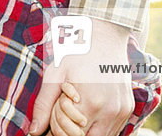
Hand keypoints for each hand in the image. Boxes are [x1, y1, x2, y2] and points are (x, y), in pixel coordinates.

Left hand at [30, 18, 133, 135]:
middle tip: (64, 109)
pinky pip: (113, 130)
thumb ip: (44, 105)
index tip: (55, 108)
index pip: (69, 134)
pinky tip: (89, 108)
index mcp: (91, 102)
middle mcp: (110, 110)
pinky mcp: (128, 109)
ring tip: (77, 107)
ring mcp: (122, 111)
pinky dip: (99, 126)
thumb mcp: (55, 75)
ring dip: (86, 130)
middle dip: (70, 130)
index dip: (58, 125)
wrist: (105, 35)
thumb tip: (34, 132)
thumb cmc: (76, 52)